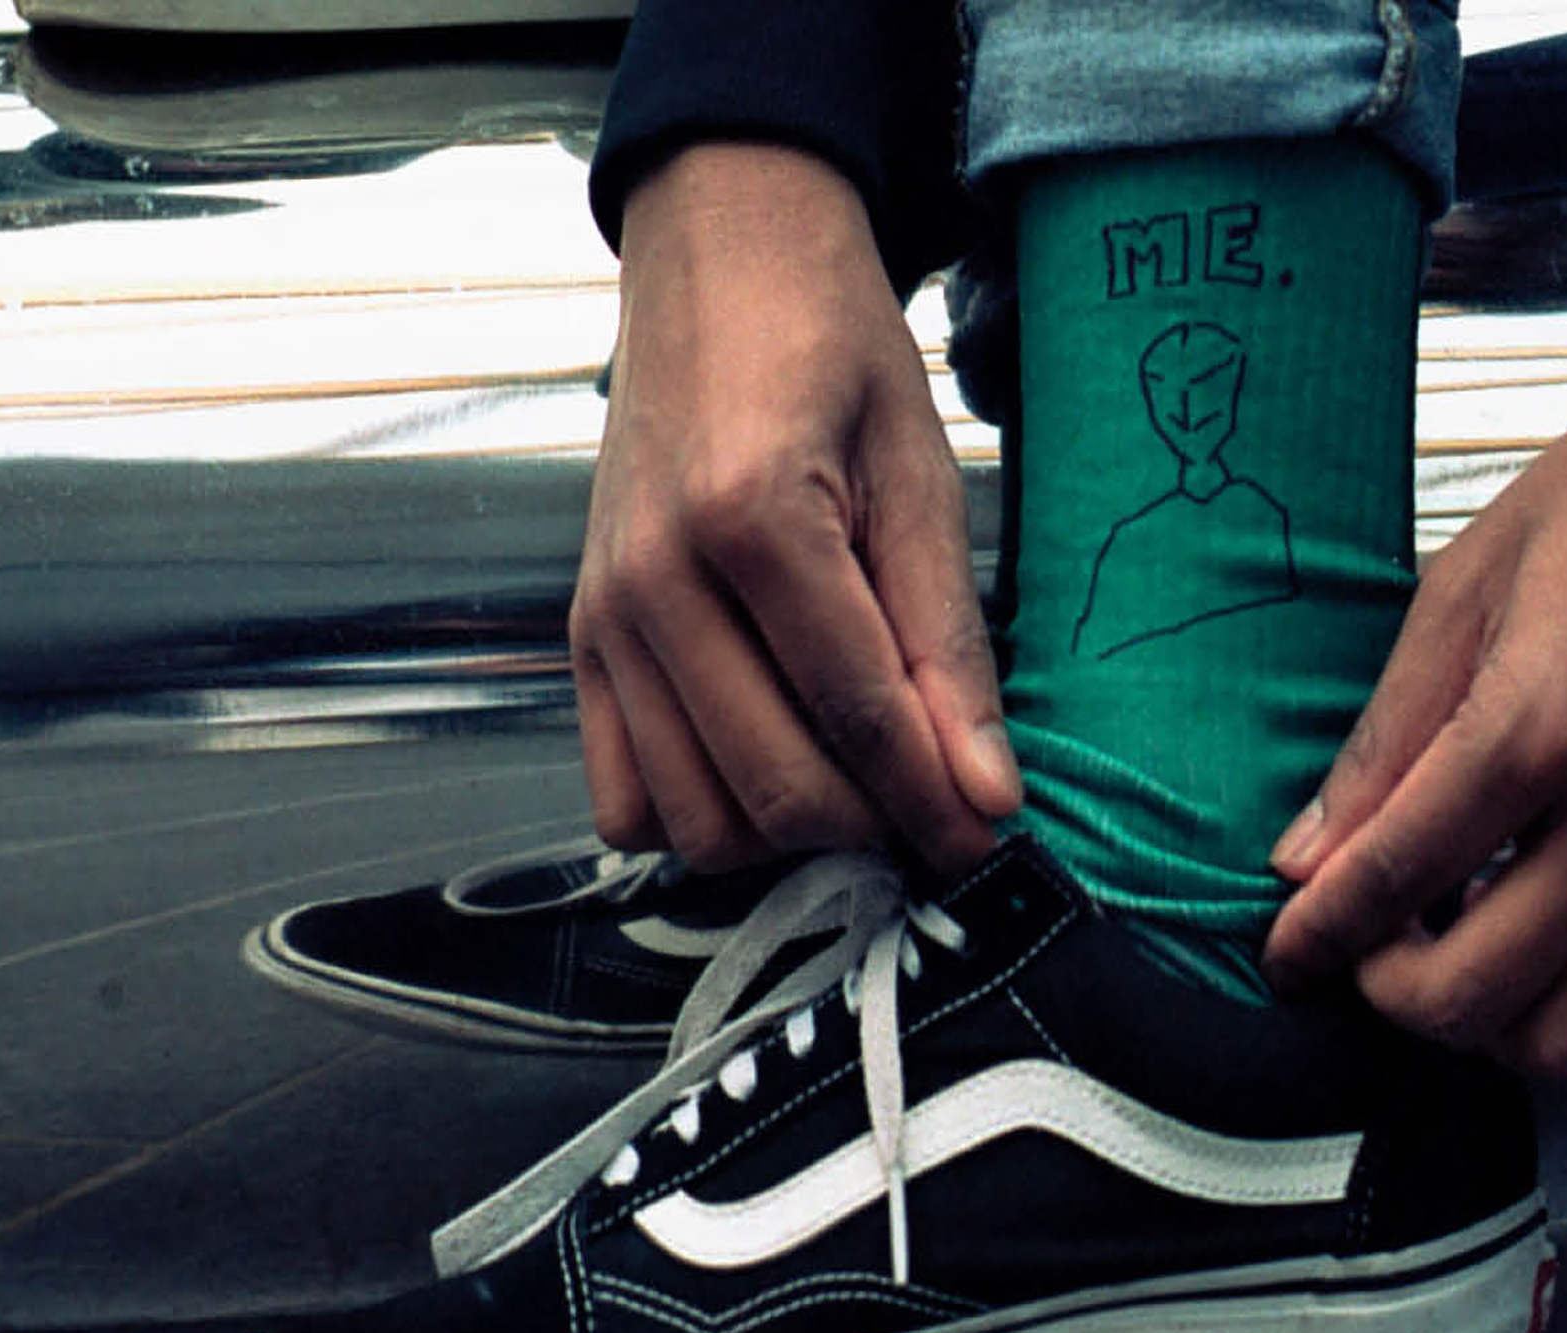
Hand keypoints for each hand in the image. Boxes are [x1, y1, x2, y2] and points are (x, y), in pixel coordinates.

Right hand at [574, 143, 1018, 875]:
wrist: (718, 257)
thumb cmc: (825, 343)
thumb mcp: (919, 473)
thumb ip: (946, 643)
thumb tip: (984, 791)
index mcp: (752, 518)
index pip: (858, 715)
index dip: (932, 803)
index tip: (983, 842)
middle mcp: (657, 578)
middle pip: (774, 786)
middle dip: (870, 828)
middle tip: (929, 810)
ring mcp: (606, 614)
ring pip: (696, 816)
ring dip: (785, 832)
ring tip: (851, 784)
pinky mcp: (582, 635)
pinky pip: (622, 795)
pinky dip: (694, 814)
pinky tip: (759, 767)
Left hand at [1259, 397, 1566, 1079]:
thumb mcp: (1463, 590)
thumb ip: (1382, 743)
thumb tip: (1305, 862)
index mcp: (1538, 731)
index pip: (1393, 882)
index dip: (1318, 937)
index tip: (1287, 954)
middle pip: (1470, 996)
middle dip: (1390, 990)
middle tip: (1369, 942)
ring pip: (1560, 1041)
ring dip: (1483, 1022)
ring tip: (1453, 949)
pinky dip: (1566, 1008)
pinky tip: (1529, 943)